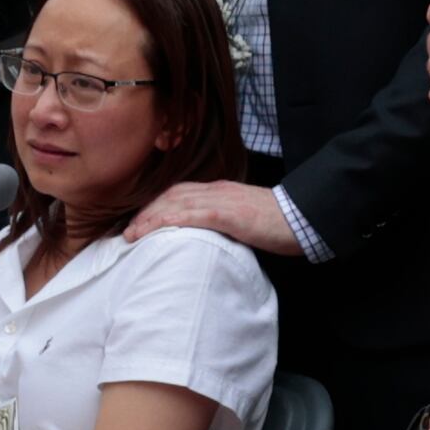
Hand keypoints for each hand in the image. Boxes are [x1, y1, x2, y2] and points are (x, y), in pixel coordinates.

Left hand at [132, 179, 303, 254]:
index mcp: (220, 191)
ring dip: (149, 219)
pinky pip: (192, 214)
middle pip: (171, 196)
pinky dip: (168, 220)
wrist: (304, 218)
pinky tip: (153, 230)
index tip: (138, 222)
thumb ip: (223, 222)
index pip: (178, 194)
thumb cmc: (278, 224)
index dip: (155, 206)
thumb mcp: (244, 219)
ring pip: (176, 203)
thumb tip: (205, 238)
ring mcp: (222, 200)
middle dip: (145, 213)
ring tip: (131, 235)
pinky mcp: (229, 213)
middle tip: (125, 231)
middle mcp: (217, 191)